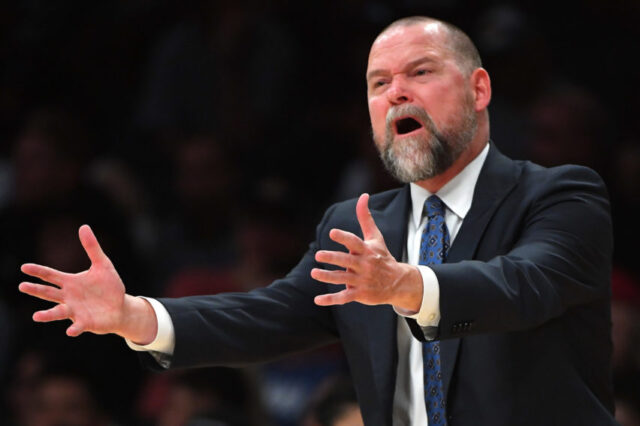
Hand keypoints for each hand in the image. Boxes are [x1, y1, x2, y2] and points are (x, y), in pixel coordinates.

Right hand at [19, 225, 156, 342]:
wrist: (120, 307)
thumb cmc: (108, 286)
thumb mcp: (102, 264)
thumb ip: (92, 247)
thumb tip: (83, 226)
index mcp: (71, 282)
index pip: (50, 275)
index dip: (38, 271)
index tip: (24, 267)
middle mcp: (69, 297)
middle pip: (49, 293)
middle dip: (36, 290)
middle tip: (22, 286)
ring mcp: (75, 311)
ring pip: (58, 312)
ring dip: (47, 315)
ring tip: (36, 316)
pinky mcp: (85, 323)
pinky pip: (78, 326)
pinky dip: (74, 329)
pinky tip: (71, 331)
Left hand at [311, 193, 422, 310]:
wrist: (398, 282)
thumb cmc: (382, 256)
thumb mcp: (375, 237)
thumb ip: (365, 218)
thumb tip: (363, 196)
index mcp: (366, 250)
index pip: (354, 242)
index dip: (343, 238)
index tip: (332, 233)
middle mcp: (364, 265)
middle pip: (346, 261)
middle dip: (333, 258)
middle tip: (319, 255)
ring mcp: (362, 280)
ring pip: (342, 279)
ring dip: (328, 276)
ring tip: (314, 272)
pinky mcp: (360, 294)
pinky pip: (343, 297)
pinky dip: (331, 299)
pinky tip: (317, 300)